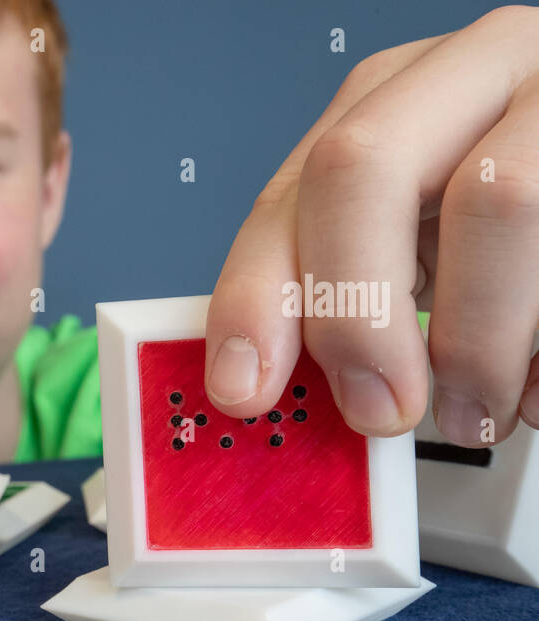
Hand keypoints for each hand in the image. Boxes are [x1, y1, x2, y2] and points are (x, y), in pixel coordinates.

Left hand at [204, 5, 538, 448]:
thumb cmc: (509, 225)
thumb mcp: (412, 237)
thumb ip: (338, 289)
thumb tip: (263, 384)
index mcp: (392, 98)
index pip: (295, 189)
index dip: (256, 294)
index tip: (245, 387)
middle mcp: (470, 73)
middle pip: (365, 166)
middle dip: (354, 309)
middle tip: (378, 408)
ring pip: (497, 199)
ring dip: (475, 342)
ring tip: (473, 413)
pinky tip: (533, 393)